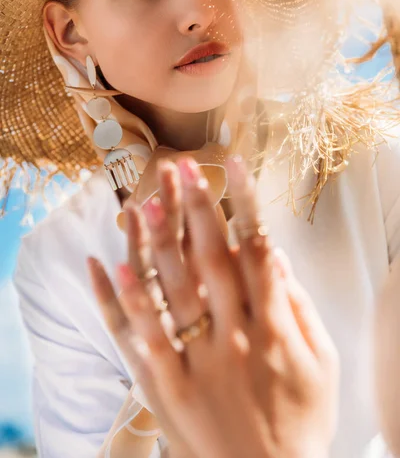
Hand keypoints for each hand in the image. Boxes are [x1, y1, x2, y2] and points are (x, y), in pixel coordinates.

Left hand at [89, 156, 338, 457]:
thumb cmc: (300, 424)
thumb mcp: (322, 364)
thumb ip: (299, 307)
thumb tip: (275, 257)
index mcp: (275, 327)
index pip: (257, 250)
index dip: (243, 203)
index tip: (231, 166)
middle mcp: (234, 338)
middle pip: (210, 259)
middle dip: (195, 207)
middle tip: (179, 167)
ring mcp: (196, 362)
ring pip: (170, 290)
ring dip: (153, 242)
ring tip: (140, 201)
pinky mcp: (166, 386)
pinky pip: (138, 337)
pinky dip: (120, 299)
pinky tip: (107, 264)